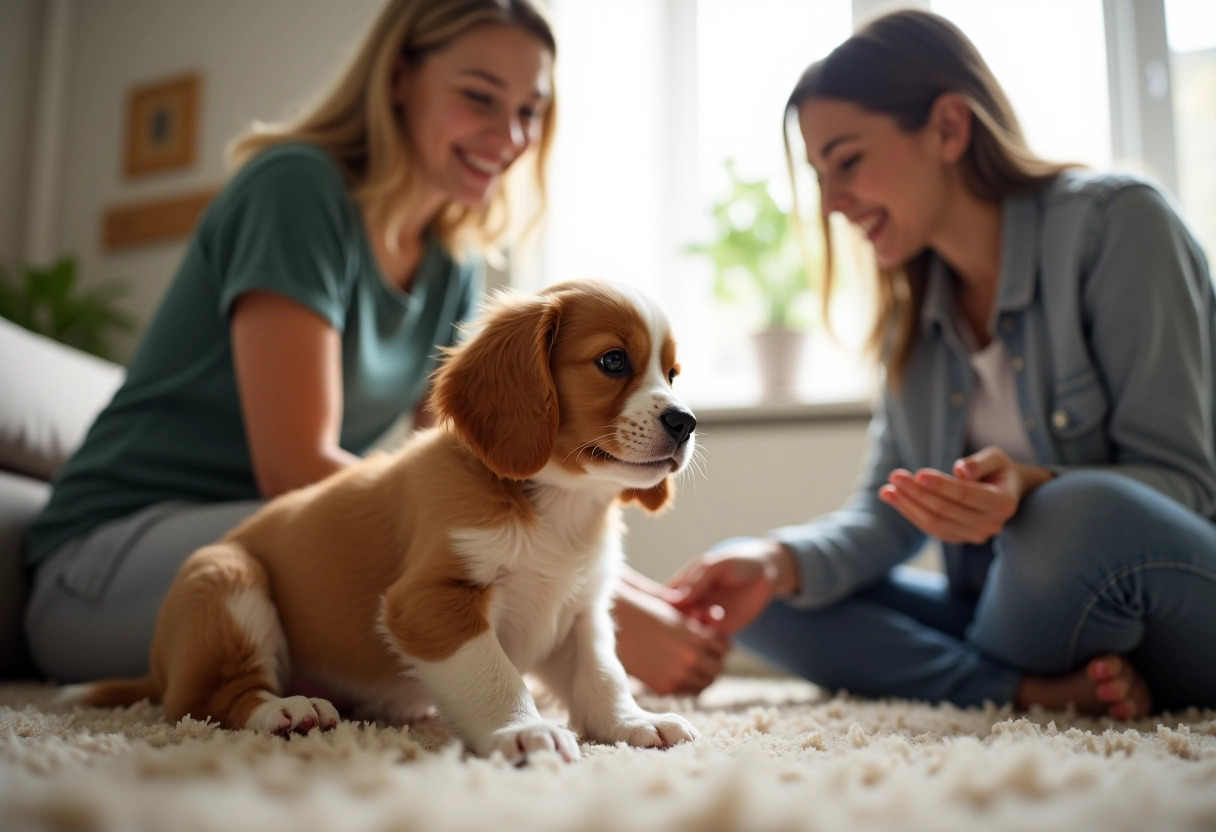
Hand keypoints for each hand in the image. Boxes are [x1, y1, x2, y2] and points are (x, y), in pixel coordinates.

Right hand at [612, 581, 728, 695]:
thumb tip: (717, 618)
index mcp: (696, 637)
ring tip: (692, 666)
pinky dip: (686, 684)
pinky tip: (678, 672)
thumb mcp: (676, 611)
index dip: (720, 644)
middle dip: (713, 662)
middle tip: (705, 657)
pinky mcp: (664, 687)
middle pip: (717, 669)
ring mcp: (677, 675)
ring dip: (701, 676)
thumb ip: (698, 621)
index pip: (724, 648)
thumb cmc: (644, 610)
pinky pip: (686, 691)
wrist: (613, 625)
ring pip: (705, 684)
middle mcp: (690, 659)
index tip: (712, 641)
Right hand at [667, 538, 796, 636]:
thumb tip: (674, 602)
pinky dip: (714, 640)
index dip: (662, 611)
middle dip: (683, 623)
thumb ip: (697, 581)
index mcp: (680, 587)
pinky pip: (709, 644)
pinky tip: (725, 624)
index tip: (680, 604)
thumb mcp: (716, 565)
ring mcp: (703, 619)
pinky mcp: (720, 631)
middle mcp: (688, 606)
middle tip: (700, 611)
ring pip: (690, 637)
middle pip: (672, 624)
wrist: (766, 572)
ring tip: (716, 613)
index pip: (660, 603)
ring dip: (699, 632)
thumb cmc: (738, 562)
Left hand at [877, 446, 1053, 543]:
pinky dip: (909, 513)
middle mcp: (991, 524)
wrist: (1006, 491)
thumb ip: (979, 463)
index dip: (942, 486)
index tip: (919, 474)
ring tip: (886, 489)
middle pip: (946, 511)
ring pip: (934, 524)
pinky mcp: (958, 537)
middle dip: (917, 493)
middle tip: (895, 476)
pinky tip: (891, 497)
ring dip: (908, 506)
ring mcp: (974, 535)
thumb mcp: (996, 458)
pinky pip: (930, 529)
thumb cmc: (998, 470)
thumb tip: (960, 470)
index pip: (967, 495)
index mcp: (1003, 503)